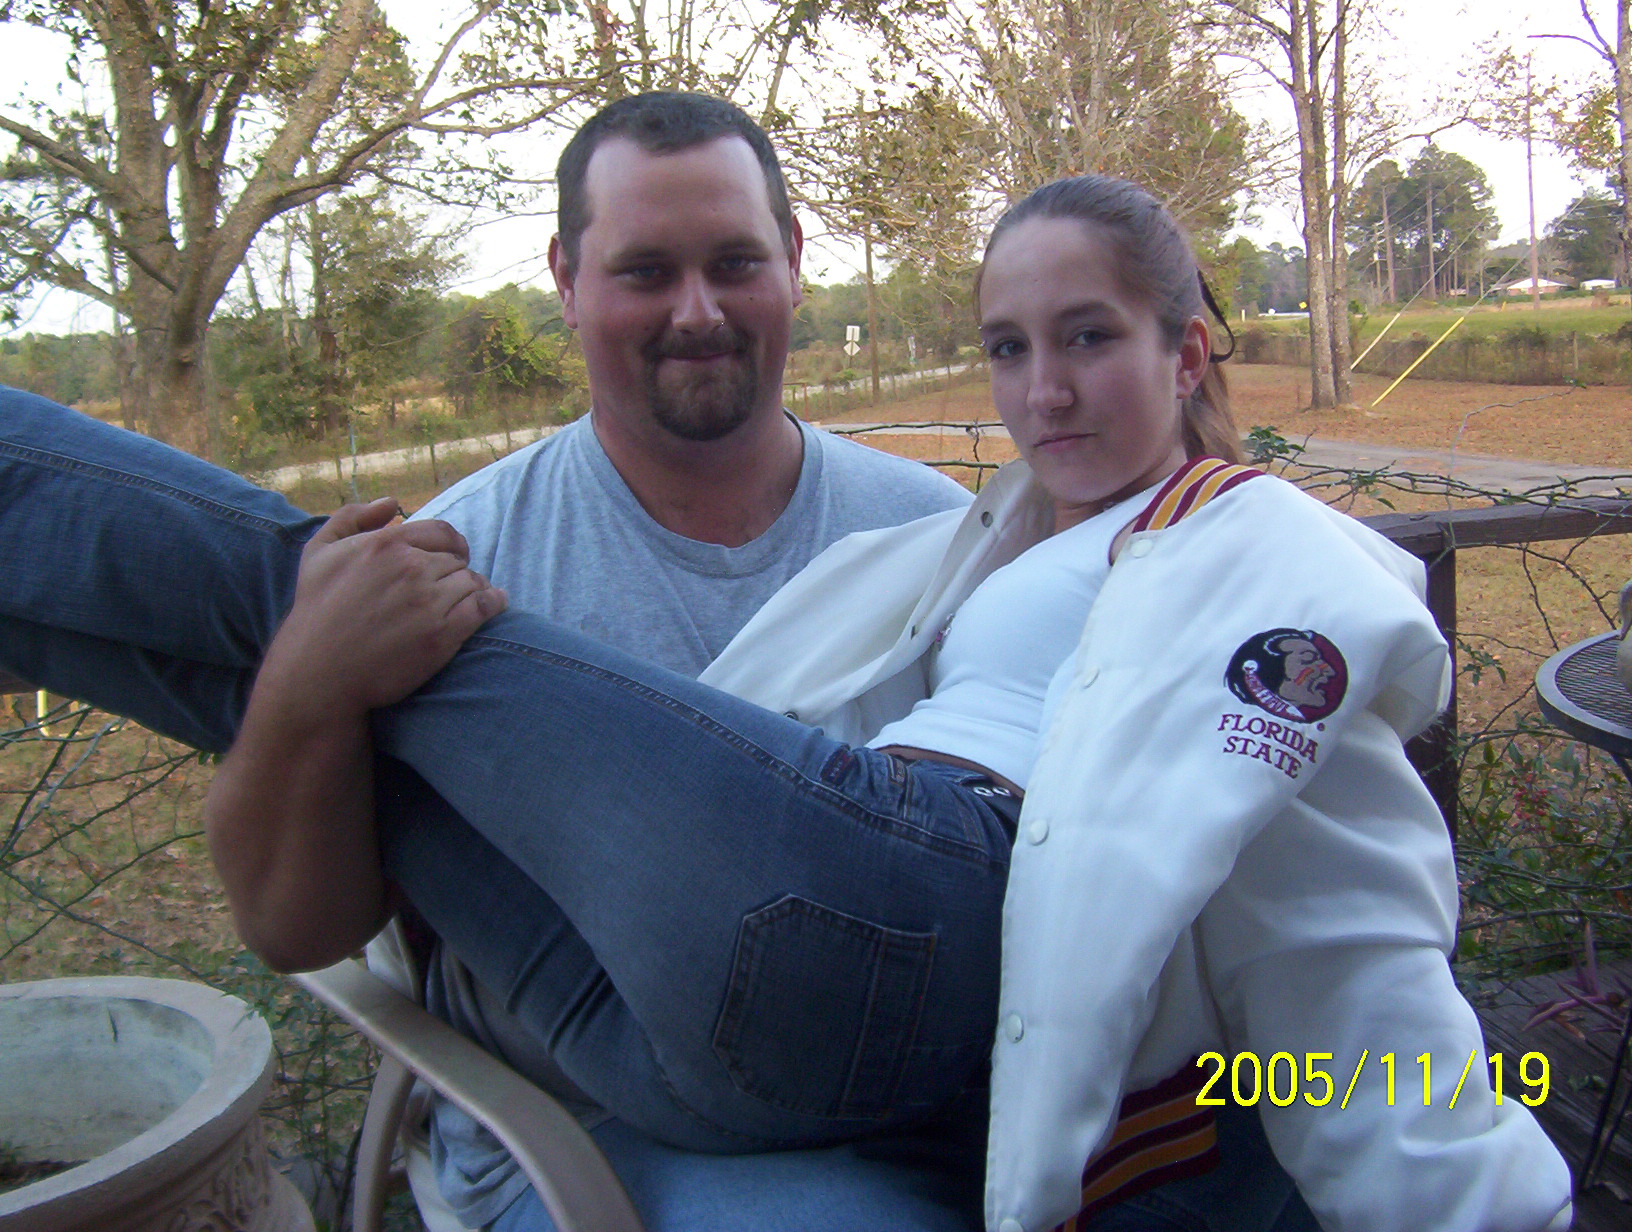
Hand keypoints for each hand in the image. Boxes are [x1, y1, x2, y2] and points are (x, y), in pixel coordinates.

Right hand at [255, 497, 507, 720]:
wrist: (319, 673)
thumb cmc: (316, 612)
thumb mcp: (319, 552)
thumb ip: (353, 517)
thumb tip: (393, 503)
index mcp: (386, 544)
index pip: (442, 533)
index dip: (450, 545)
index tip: (451, 557)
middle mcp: (410, 568)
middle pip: (456, 560)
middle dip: (454, 573)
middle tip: (445, 590)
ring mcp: (429, 601)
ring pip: (472, 582)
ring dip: (471, 590)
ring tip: (464, 601)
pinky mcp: (443, 634)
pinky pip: (483, 607)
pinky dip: (493, 603)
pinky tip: (494, 604)